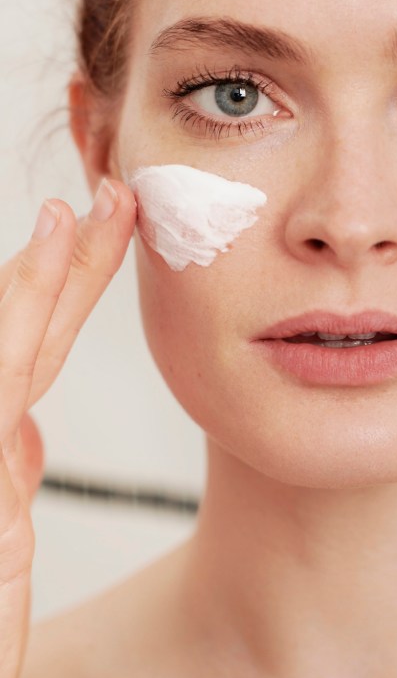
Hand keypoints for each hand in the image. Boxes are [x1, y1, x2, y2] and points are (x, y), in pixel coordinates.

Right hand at [0, 179, 136, 677]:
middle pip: (23, 339)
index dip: (65, 289)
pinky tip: (42, 270)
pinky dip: (18, 328)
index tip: (99, 232)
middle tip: (106, 198)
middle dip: (63, 264)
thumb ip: (6, 479)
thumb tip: (29, 426)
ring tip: (73, 215)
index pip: (34, 354)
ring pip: (3, 354)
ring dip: (39, 278)